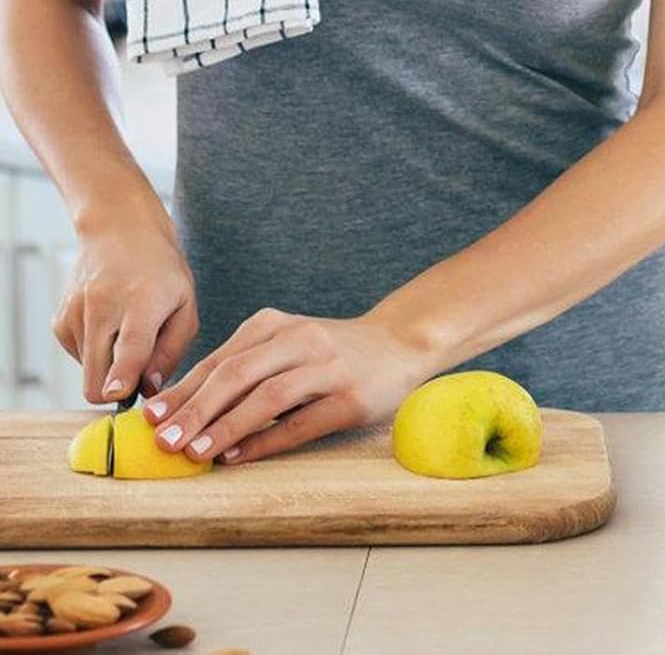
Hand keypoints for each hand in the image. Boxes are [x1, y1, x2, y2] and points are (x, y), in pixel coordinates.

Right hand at [53, 205, 197, 404]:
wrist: (120, 230)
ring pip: (88, 371)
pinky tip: (110, 323)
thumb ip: (172, 350)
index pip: (129, 348)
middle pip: (97, 375)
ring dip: (108, 363)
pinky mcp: (60, 320)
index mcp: (142, 301)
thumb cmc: (160, 270)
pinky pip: (79, 357)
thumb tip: (149, 388)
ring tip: (127, 329)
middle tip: (137, 371)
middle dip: (114, 388)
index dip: (122, 377)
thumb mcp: (186, 304)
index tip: (117, 393)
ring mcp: (76, 312)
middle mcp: (103, 306)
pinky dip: (96, 350)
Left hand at [141, 308, 432, 466]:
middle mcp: (301, 340)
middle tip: (163, 441)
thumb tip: (180, 411)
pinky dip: (266, 440)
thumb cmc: (329, 352)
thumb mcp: (284, 345)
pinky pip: (301, 422)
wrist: (400, 342)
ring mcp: (329, 367)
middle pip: (239, 374)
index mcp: (277, 324)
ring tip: (195, 453)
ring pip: (268, 396)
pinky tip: (238, 456)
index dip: (183, 389)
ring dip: (227, 426)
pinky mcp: (350, 397)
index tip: (149, 419)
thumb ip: (243, 368)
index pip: (220, 359)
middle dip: (196, 409)